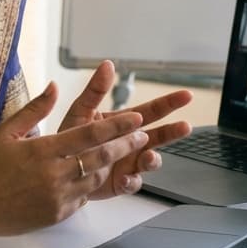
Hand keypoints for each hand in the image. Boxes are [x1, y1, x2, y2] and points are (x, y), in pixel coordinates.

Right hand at [0, 81, 152, 236]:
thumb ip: (34, 109)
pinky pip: (83, 198)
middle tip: (142, 134)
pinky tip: (94, 174)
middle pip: (100, 157)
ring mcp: (58, 197)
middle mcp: (54, 174)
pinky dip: (91, 184)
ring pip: (95, 178)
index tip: (136, 119)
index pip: (89, 135)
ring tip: (124, 152)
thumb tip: (54, 86)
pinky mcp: (58, 215)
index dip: (116, 126)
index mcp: (43, 150)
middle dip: (125, 144)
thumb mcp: (6, 131)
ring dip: (111, 165)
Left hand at [57, 60, 191, 199]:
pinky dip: (132, 181)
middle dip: (173, 131)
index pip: (151, 111)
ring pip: (150, 160)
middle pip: (159, 136)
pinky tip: (126, 178)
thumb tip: (107, 64)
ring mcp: (129, 162)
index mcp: (124, 123)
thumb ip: (95, 90)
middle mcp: (131, 142)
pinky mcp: (120, 182)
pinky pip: (132, 183)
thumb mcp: (81, 110)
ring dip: (153, 159)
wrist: (59, 167)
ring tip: (149, 156)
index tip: (186, 96)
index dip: (169, 103)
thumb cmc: (70, 136)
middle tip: (185, 126)